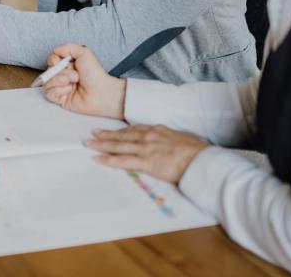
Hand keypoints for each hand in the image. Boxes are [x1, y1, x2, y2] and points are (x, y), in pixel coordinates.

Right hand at [43, 43, 125, 119]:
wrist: (101, 92)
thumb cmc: (95, 74)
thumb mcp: (84, 53)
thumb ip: (68, 47)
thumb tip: (55, 51)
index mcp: (68, 65)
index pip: (51, 60)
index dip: (52, 60)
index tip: (58, 61)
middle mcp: (64, 76)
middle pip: (48, 71)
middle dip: (60, 72)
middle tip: (74, 75)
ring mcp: (61, 88)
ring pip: (47, 82)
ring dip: (59, 80)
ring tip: (73, 82)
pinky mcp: (60, 99)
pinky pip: (49, 93)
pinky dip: (58, 90)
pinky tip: (69, 90)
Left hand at [85, 125, 209, 184]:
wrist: (201, 159)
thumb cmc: (196, 151)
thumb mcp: (181, 138)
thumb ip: (169, 139)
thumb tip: (166, 142)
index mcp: (157, 129)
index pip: (133, 129)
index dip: (119, 130)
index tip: (110, 131)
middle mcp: (148, 136)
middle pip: (121, 135)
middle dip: (105, 135)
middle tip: (92, 134)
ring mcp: (145, 148)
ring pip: (117, 145)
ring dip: (101, 145)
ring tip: (89, 144)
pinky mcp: (145, 162)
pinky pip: (122, 160)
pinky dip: (108, 159)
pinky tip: (98, 159)